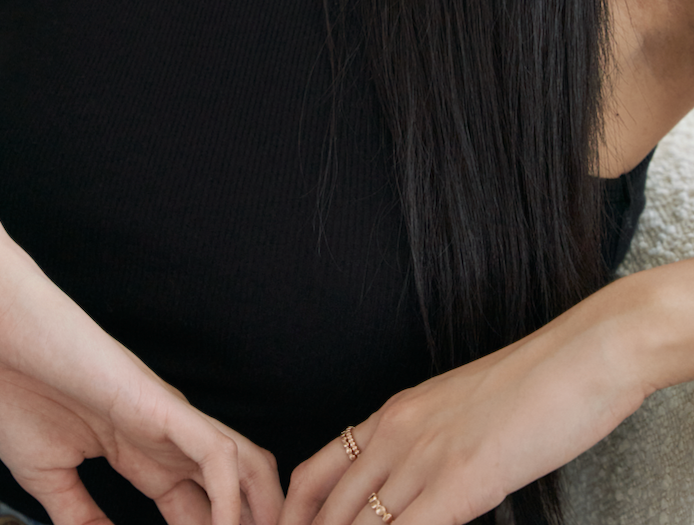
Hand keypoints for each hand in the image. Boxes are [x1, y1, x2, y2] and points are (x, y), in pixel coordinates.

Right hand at [0, 230, 282, 524]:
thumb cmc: (6, 380)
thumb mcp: (43, 471)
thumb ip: (77, 514)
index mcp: (136, 451)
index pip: (194, 510)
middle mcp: (161, 435)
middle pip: (235, 491)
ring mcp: (163, 416)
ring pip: (245, 467)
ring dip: (257, 516)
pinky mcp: (156, 402)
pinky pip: (216, 453)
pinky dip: (231, 498)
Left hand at [277, 286, 650, 524]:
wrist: (575, 361)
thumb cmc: (530, 392)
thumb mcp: (459, 417)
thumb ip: (429, 450)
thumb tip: (418, 491)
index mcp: (392, 415)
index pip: (317, 471)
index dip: (295, 515)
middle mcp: (395, 434)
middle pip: (329, 507)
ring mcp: (424, 458)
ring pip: (359, 522)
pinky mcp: (460, 482)